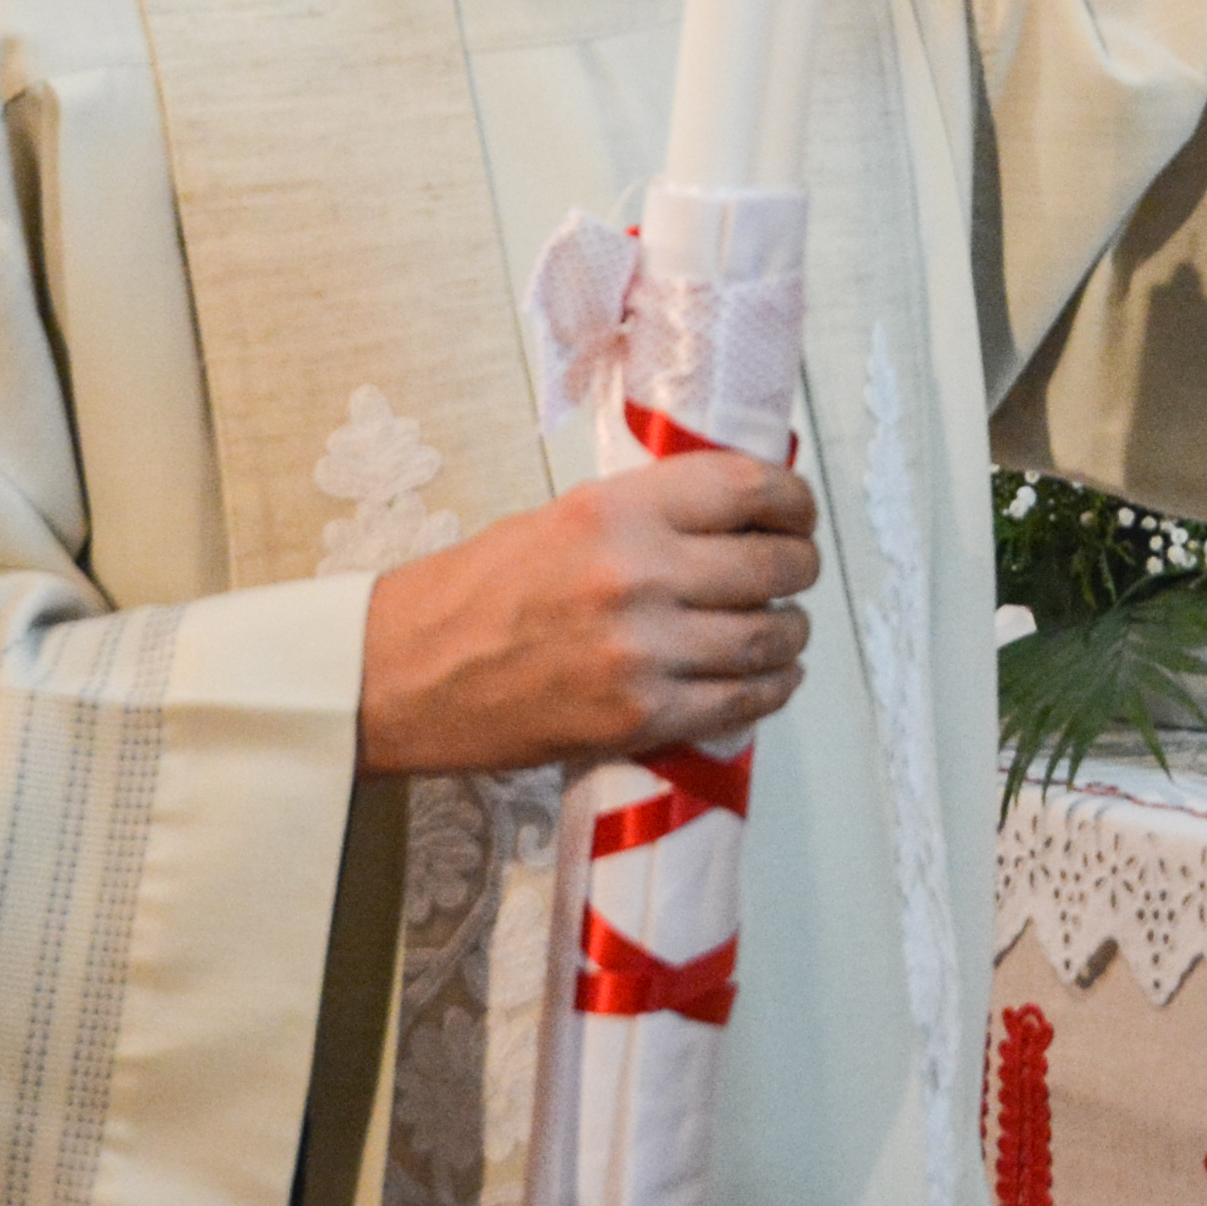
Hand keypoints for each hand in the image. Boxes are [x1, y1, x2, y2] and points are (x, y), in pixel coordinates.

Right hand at [357, 456, 816, 773]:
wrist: (407, 673)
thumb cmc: (479, 589)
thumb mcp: (566, 517)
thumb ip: (652, 515)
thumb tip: (736, 516)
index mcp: (619, 509)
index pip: (749, 489)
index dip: (794, 501)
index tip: (797, 513)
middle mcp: (639, 573)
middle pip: (775, 566)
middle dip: (799, 567)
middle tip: (794, 571)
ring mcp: (643, 651)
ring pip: (770, 637)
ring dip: (791, 632)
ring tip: (783, 629)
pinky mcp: (640, 716)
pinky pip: (742, 701)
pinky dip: (771, 688)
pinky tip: (771, 677)